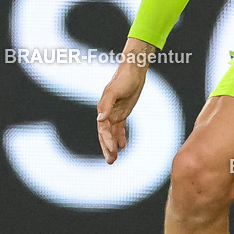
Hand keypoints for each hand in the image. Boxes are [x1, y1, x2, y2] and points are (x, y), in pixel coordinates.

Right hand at [96, 40, 153, 162]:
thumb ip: (107, 105)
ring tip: (115, 158)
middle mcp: (106, 113)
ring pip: (112, 133)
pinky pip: (120, 128)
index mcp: (102, 109)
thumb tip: (100, 119)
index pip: (103, 129)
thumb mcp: (115, 91)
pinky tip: (123, 146)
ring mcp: (114, 113)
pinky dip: (120, 137)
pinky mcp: (122, 112)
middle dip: (107, 148)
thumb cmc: (123, 79)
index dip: (107, 141)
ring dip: (113, 145)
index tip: (113, 151)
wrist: (133, 71)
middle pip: (105, 134)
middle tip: (110, 162)